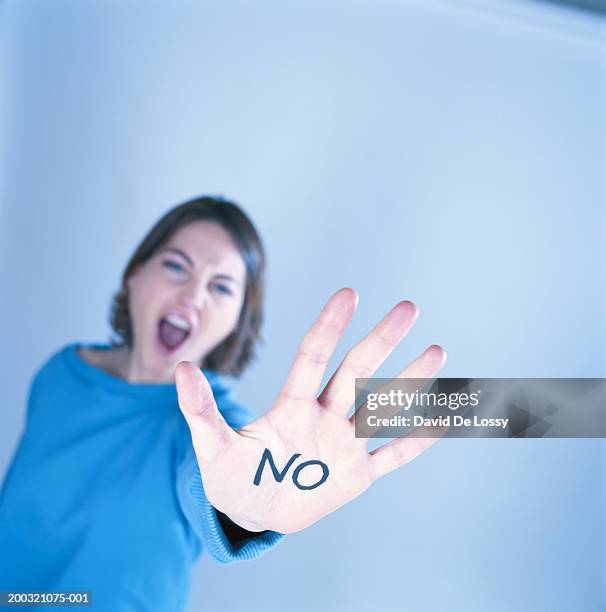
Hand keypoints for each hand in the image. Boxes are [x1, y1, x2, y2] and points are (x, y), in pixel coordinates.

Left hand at [175, 288, 446, 534]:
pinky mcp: (356, 475)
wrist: (253, 509)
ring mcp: (343, 445)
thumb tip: (180, 367)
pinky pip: (391, 456)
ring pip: (380, 408)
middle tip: (408, 308)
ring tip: (437, 350)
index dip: (328, 326)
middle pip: (355, 372)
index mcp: (291, 406)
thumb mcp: (211, 447)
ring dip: (408, 382)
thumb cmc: (231, 475)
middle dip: (381, 341)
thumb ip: (199, 410)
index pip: (313, 357)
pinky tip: (443, 418)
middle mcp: (323, 417)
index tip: (348, 294)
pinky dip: (415, 441)